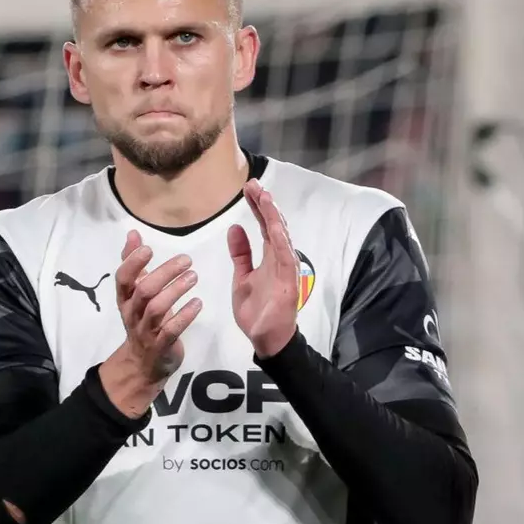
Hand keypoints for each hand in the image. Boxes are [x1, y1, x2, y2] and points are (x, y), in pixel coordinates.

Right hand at [100, 230, 201, 417]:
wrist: (143, 364)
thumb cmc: (142, 320)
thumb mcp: (135, 293)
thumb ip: (133, 264)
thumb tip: (133, 234)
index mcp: (125, 298)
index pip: (122, 278)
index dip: (132, 263)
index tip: (148, 248)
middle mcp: (132, 313)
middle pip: (144, 291)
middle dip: (164, 273)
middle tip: (187, 260)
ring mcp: (145, 331)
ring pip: (157, 309)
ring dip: (176, 291)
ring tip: (194, 277)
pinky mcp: (161, 346)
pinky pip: (171, 330)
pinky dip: (185, 316)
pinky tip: (198, 303)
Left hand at [228, 179, 298, 358]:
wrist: (266, 340)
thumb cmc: (257, 310)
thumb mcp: (242, 277)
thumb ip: (240, 254)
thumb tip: (235, 227)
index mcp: (269, 257)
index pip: (263, 226)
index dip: (257, 207)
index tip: (248, 189)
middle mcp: (280, 259)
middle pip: (273, 226)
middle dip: (264, 204)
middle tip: (253, 184)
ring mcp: (286, 269)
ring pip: (281, 237)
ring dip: (273, 217)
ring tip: (264, 197)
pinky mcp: (289, 282)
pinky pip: (286, 257)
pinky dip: (280, 240)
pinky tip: (273, 226)